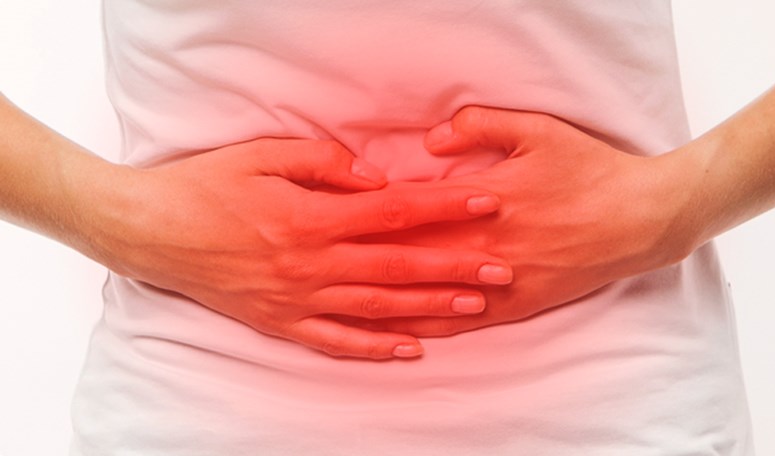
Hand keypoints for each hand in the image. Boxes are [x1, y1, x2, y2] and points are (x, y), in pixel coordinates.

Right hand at [92, 138, 511, 357]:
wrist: (152, 232)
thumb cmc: (207, 186)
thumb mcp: (263, 155)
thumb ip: (325, 163)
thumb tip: (375, 178)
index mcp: (311, 216)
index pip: (394, 213)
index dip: (443, 209)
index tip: (486, 205)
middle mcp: (312, 263)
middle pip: (398, 267)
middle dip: (455, 266)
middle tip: (502, 267)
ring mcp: (298, 299)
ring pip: (377, 308)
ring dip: (430, 308)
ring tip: (475, 306)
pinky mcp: (282, 322)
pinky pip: (336, 341)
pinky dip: (375, 347)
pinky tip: (411, 349)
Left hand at [354, 106, 692, 335]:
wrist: (640, 218)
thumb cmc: (589, 169)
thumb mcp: (538, 130)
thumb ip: (479, 126)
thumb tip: (430, 141)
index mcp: (485, 197)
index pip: (415, 206)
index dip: (374, 209)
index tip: (340, 212)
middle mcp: (486, 243)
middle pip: (414, 252)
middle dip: (366, 257)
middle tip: (326, 260)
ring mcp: (500, 280)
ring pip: (431, 293)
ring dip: (386, 298)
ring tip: (344, 303)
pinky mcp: (517, 305)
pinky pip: (464, 321)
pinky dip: (429, 327)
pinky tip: (401, 334)